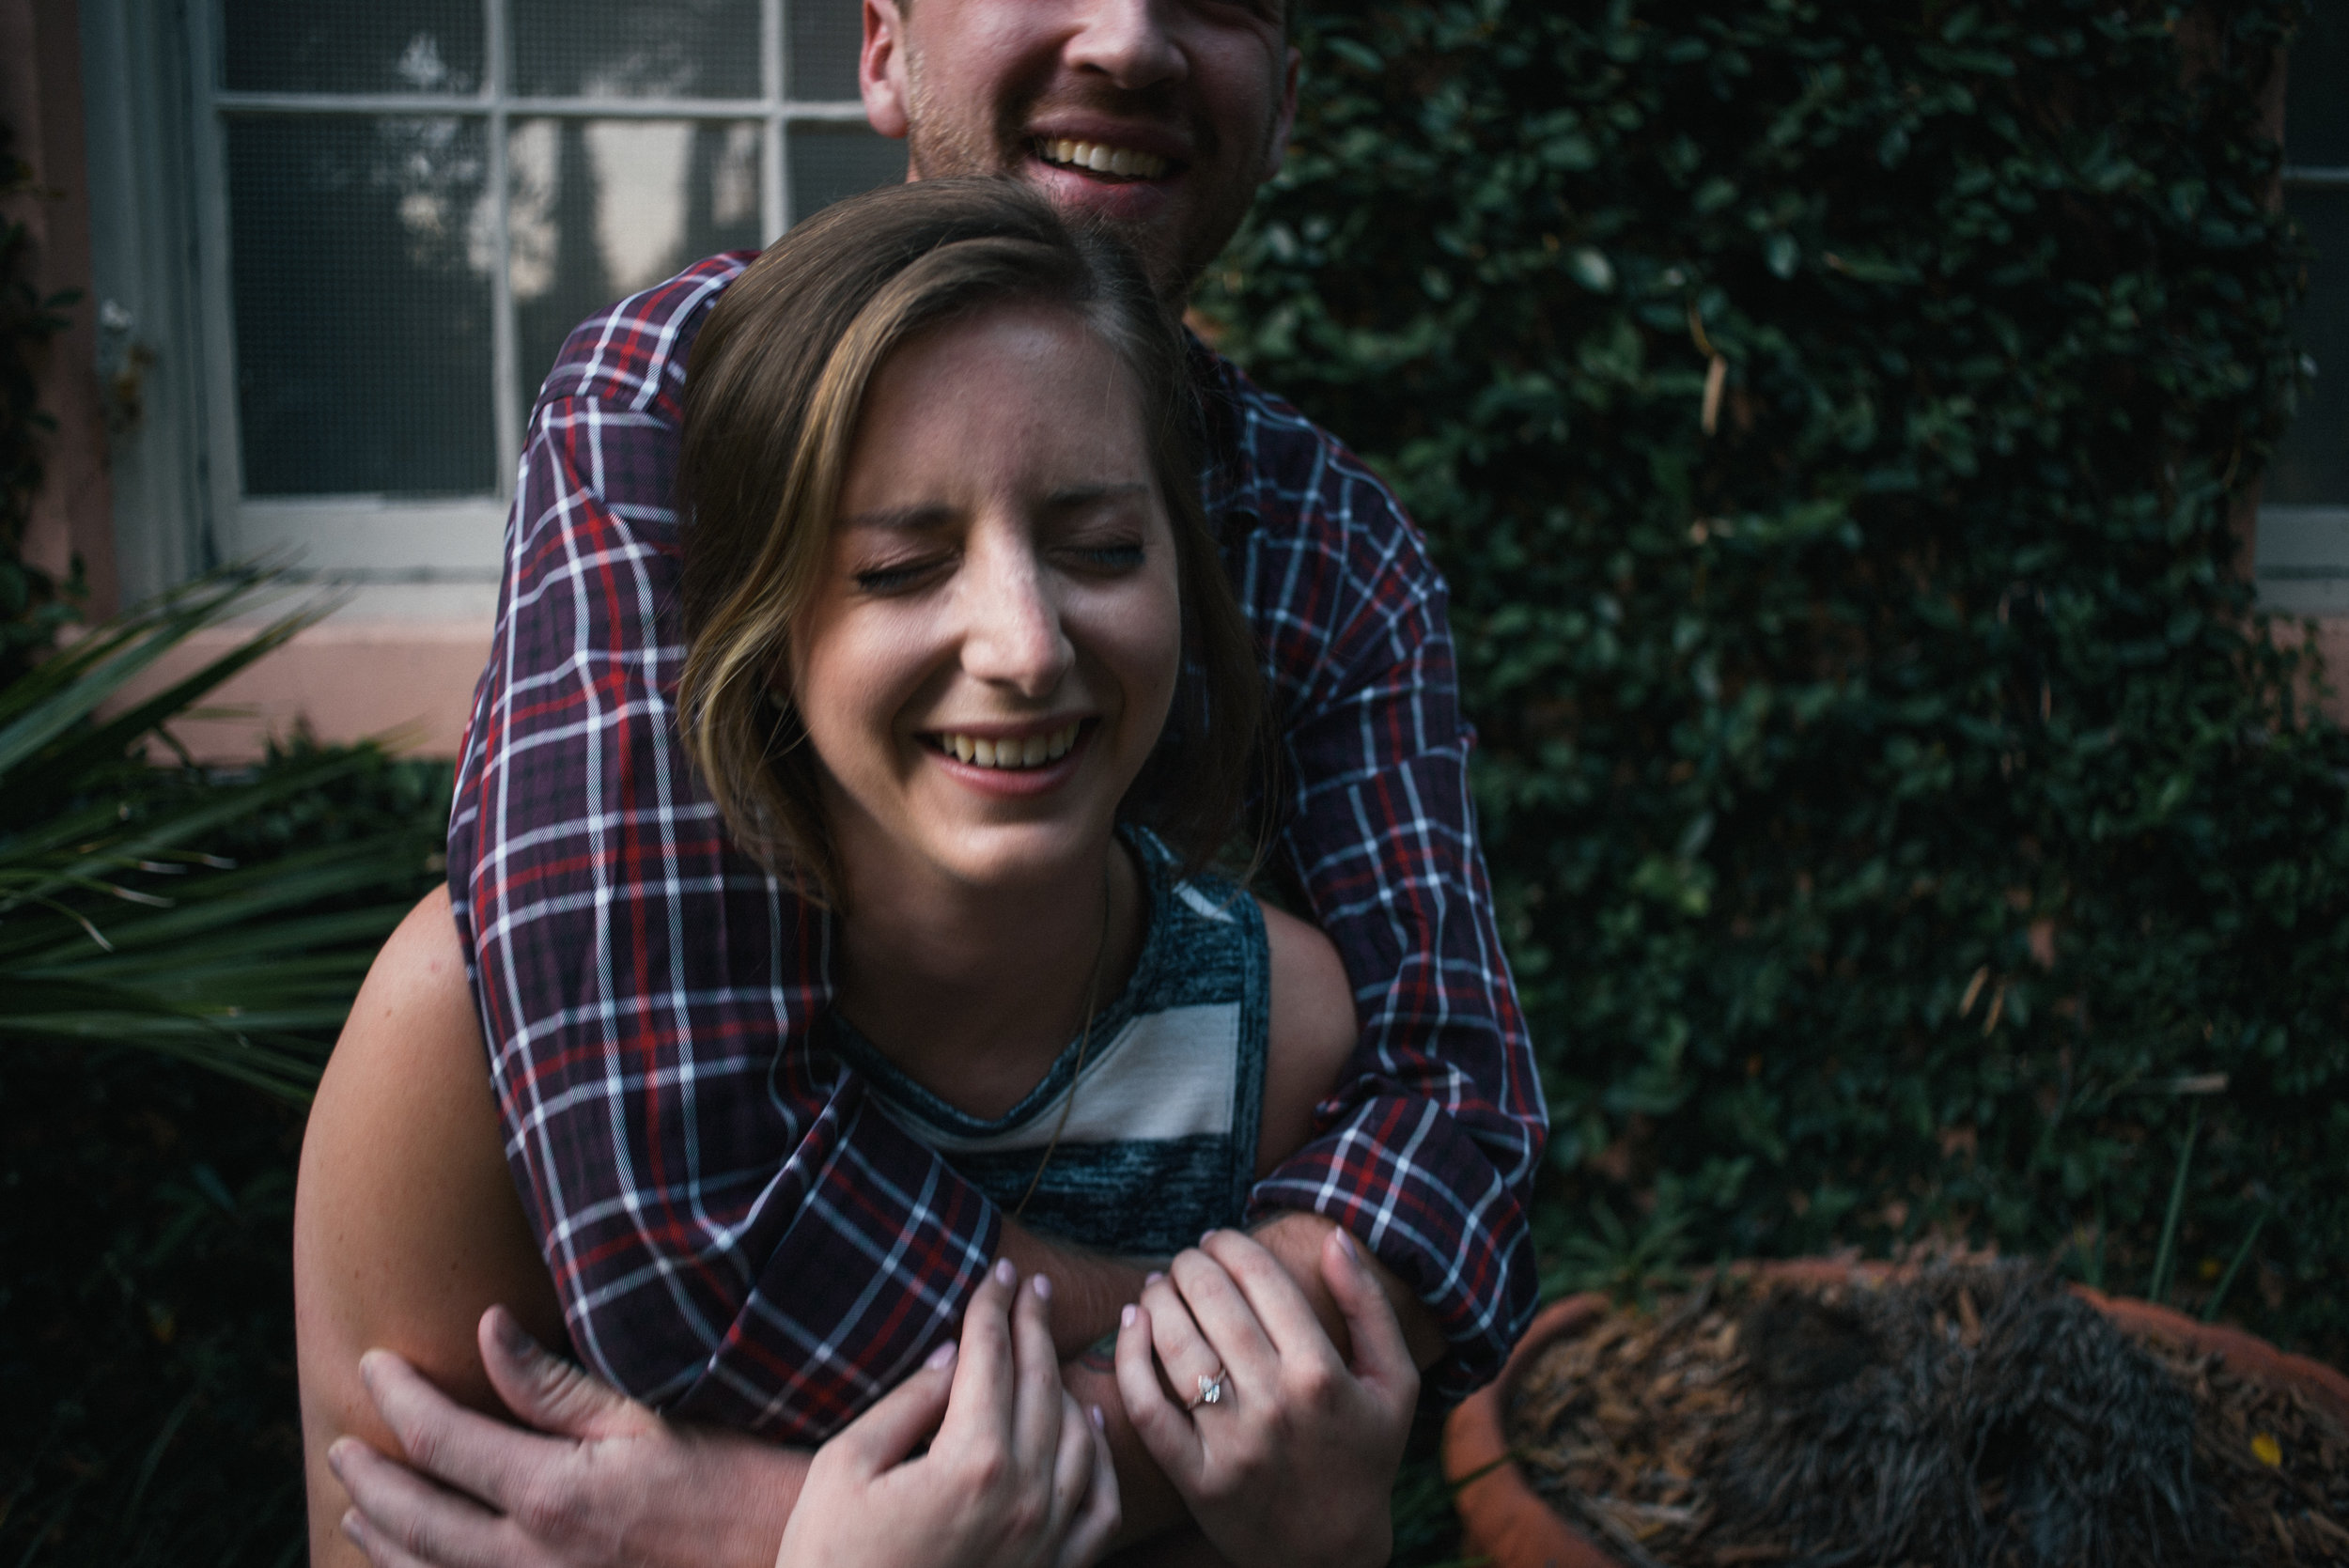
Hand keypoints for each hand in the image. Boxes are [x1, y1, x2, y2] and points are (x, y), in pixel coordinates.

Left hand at [331, 1306, 803, 1567]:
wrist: (788, 1557)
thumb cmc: (731, 1478)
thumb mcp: (645, 1416)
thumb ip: (553, 1384)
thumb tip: (487, 1329)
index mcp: (551, 1495)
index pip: (441, 1442)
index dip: (399, 1399)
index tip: (374, 1364)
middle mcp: (531, 1559)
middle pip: (416, 1521)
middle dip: (369, 1481)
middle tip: (339, 1446)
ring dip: (384, 1541)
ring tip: (358, 1511)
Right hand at [776, 1259, 1119, 1567]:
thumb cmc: (830, 1561)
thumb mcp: (842, 1469)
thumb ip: (905, 1404)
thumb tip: (954, 1355)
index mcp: (971, 1461)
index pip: (992, 1359)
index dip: (994, 1307)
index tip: (1000, 1271)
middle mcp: (1024, 1495)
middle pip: (1042, 1385)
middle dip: (1035, 1327)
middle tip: (1032, 1288)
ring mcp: (1045, 1538)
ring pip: (1082, 1437)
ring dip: (1068, 1382)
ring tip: (1051, 1350)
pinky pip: (1100, 1506)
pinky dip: (1102, 1458)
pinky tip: (1091, 1429)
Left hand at [1114, 1228, 1416, 1567]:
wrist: (1331, 1553)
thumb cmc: (1364, 1454)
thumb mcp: (1395, 1382)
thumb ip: (1369, 1306)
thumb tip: (1334, 1238)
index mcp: (1323, 1374)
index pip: (1261, 1279)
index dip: (1231, 1245)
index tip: (1218, 1238)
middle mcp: (1275, 1406)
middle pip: (1214, 1303)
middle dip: (1192, 1264)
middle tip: (1187, 1259)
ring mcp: (1232, 1445)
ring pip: (1176, 1346)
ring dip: (1158, 1300)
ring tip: (1159, 1286)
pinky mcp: (1196, 1479)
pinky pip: (1146, 1407)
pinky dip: (1129, 1358)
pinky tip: (1131, 1325)